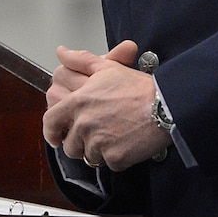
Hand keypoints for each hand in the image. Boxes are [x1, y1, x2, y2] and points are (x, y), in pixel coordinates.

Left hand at [41, 40, 168, 169]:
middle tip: (97, 134)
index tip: (57, 135)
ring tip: (116, 136)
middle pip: (69, 144)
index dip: (52, 131)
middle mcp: (84, 123)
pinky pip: (108, 163)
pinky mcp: (113, 157)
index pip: (50, 121)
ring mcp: (98, 142)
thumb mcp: (108, 68)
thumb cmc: (140, 88)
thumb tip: (62, 52)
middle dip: (79, 142)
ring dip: (98, 150)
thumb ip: (81, 61)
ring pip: (87, 156)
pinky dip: (117, 157)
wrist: (167, 105)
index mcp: (78, 102)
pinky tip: (128, 143)